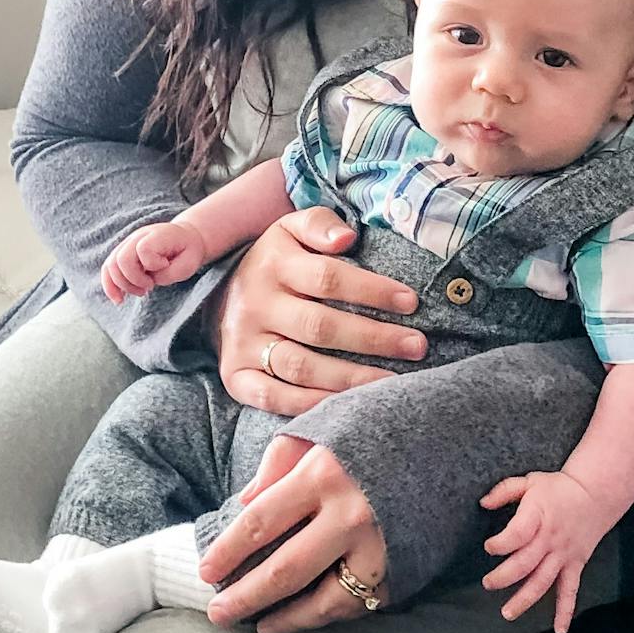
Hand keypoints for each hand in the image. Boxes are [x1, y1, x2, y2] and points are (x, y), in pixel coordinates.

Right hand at [101, 221, 206, 301]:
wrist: (185, 238)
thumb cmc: (188, 251)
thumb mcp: (188, 264)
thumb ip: (169, 273)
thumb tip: (151, 280)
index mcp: (157, 235)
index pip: (143, 249)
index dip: (153, 264)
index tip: (165, 266)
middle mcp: (138, 236)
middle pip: (121, 259)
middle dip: (133, 280)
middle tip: (150, 287)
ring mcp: (127, 244)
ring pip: (111, 265)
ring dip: (122, 285)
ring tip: (140, 293)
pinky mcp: (122, 253)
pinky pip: (107, 268)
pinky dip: (110, 286)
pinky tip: (118, 299)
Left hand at [200, 435, 390, 632]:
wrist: (460, 433)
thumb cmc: (385, 421)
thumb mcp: (327, 423)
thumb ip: (280, 461)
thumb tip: (244, 503)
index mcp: (324, 472)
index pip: (260, 522)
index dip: (227, 550)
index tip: (205, 570)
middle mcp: (351, 514)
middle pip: (283, 571)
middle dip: (244, 597)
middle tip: (217, 614)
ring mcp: (381, 546)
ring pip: (322, 600)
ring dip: (285, 619)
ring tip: (260, 626)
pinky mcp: (404, 566)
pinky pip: (358, 602)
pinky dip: (327, 614)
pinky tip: (304, 617)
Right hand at [214, 207, 426, 418]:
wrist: (217, 297)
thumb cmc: (273, 263)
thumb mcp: (290, 230)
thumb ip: (320, 225)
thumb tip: (346, 239)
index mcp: (274, 264)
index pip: (329, 278)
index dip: (373, 290)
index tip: (411, 302)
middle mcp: (256, 304)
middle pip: (320, 326)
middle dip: (374, 338)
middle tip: (416, 346)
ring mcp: (243, 344)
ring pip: (302, 366)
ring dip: (351, 378)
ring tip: (393, 381)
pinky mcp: (236, 377)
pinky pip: (274, 398)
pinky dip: (311, 405)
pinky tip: (347, 407)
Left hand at [480, 470, 615, 632]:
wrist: (595, 494)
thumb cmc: (558, 488)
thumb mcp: (529, 481)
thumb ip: (504, 491)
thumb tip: (483, 503)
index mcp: (538, 516)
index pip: (517, 535)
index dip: (500, 544)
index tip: (488, 547)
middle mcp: (550, 539)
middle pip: (526, 563)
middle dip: (504, 576)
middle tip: (488, 583)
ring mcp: (564, 555)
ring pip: (543, 582)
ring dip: (525, 600)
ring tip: (507, 613)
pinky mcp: (575, 564)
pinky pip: (570, 591)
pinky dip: (566, 611)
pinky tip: (559, 630)